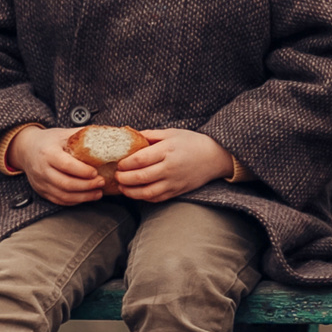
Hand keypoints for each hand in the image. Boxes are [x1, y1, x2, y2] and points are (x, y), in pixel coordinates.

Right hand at [11, 126, 106, 205]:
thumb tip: (107, 136)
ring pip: (63, 195)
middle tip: (101, 182)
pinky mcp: (42, 191)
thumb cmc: (47, 141)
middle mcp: (42, 169)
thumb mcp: (63, 133)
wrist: (25, 149)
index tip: (96, 172)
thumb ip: (82, 135)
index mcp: (48, 152)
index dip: (82, 171)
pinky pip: (59, 200)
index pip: (66, 165)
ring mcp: (41, 182)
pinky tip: (86, 197)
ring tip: (98, 192)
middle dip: (87, 186)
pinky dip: (74, 201)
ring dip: (83, 196)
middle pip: (66, 183)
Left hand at [115, 128, 240, 201]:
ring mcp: (173, 182)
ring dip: (130, 192)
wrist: (215, 157)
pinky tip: (136, 193)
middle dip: (123, 178)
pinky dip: (143, 197)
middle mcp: (170, 168)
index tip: (118, 163)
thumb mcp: (171, 133)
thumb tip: (129, 136)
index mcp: (167, 150)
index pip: (139, 160)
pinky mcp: (177, 191)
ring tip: (122, 187)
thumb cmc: (192, 143)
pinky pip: (156, 198)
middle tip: (116, 176)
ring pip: (146, 192)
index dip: (125, 163)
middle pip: (140, 177)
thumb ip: (150, 135)